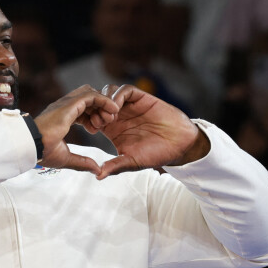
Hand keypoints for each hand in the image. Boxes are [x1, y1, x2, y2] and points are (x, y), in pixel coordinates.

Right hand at [34, 85, 118, 173]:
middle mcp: (63, 107)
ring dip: (103, 103)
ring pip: (91, 93)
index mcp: (60, 118)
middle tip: (106, 123)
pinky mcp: (70, 103)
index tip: (95, 130)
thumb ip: (82, 162)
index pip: (80, 110)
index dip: (91, 118)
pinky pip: (92, 95)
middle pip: (87, 98)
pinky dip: (104, 100)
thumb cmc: (42, 152)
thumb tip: (96, 170)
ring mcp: (66, 103)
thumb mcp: (66, 159)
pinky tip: (113, 110)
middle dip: (99, 108)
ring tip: (112, 115)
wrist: (32, 146)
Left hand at [95, 84, 209, 178]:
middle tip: (98, 123)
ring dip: (104, 102)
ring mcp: (129, 106)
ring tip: (109, 118)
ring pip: (108, 92)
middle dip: (94, 110)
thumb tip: (97, 176)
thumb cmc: (156, 154)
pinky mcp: (141, 98)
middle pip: (97, 102)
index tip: (93, 131)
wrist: (179, 145)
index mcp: (112, 129)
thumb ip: (115, 166)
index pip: (92, 118)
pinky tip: (117, 109)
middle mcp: (119, 115)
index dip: (88, 121)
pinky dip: (117, 96)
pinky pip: (124, 90)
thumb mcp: (131, 162)